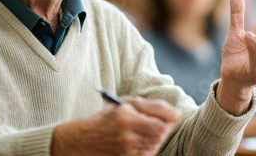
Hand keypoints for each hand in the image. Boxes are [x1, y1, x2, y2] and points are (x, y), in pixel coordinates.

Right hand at [51, 97, 181, 155]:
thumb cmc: (103, 120)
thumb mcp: (122, 105)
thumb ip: (148, 106)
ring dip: (156, 137)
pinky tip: (140, 141)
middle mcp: (127, 133)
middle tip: (161, 122)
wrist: (79, 142)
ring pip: (156, 144)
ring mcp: (127, 149)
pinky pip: (148, 153)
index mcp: (126, 116)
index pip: (160, 120)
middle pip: (161, 133)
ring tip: (144, 131)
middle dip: (164, 127)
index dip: (171, 117)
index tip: (175, 115)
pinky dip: (149, 147)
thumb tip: (174, 113)